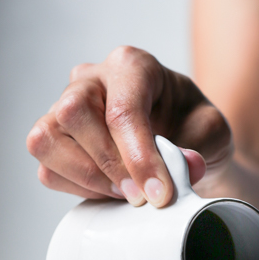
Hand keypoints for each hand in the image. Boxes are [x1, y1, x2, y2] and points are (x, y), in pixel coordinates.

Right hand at [27, 46, 232, 206]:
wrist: (183, 141)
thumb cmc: (193, 127)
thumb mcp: (211, 132)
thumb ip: (199, 146)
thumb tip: (184, 167)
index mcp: (132, 65)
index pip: (123, 108)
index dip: (139, 157)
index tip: (159, 193)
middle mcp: (91, 79)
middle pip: (73, 112)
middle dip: (108, 163)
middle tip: (141, 194)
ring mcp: (64, 107)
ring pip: (47, 140)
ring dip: (87, 177)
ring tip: (127, 193)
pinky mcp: (54, 142)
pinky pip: (47, 170)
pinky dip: (78, 189)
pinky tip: (111, 191)